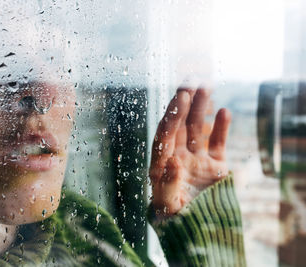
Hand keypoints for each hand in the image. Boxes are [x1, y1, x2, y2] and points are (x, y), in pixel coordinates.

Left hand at [149, 87, 230, 215]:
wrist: (196, 229)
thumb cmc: (174, 218)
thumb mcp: (167, 205)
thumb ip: (167, 184)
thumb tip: (172, 161)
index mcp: (161, 163)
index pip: (165, 133)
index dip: (172, 115)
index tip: (180, 98)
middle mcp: (177, 155)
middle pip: (180, 125)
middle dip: (184, 104)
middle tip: (190, 81)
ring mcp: (196, 158)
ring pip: (198, 128)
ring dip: (202, 108)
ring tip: (207, 86)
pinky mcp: (214, 164)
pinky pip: (217, 142)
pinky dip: (221, 128)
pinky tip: (225, 112)